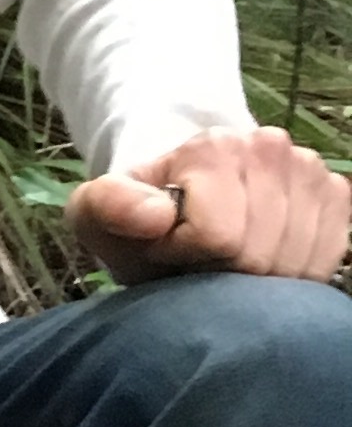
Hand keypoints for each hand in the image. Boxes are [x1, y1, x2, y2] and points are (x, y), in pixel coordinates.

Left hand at [68, 128, 350, 285]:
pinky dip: (297, 273)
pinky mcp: (336, 194)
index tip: (166, 249)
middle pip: (259, 255)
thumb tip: (156, 217)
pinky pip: (330, 254)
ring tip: (226, 259)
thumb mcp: (98, 212)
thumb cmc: (141, 216)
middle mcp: (269, 146)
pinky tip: (264, 261)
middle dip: (223, 274)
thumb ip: (108, 209)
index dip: (185, 259)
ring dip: (260, 280)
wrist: (184, 196)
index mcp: (211, 147)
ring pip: (298, 261)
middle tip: (198, 260)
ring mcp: (309, 168)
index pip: (218, 238)